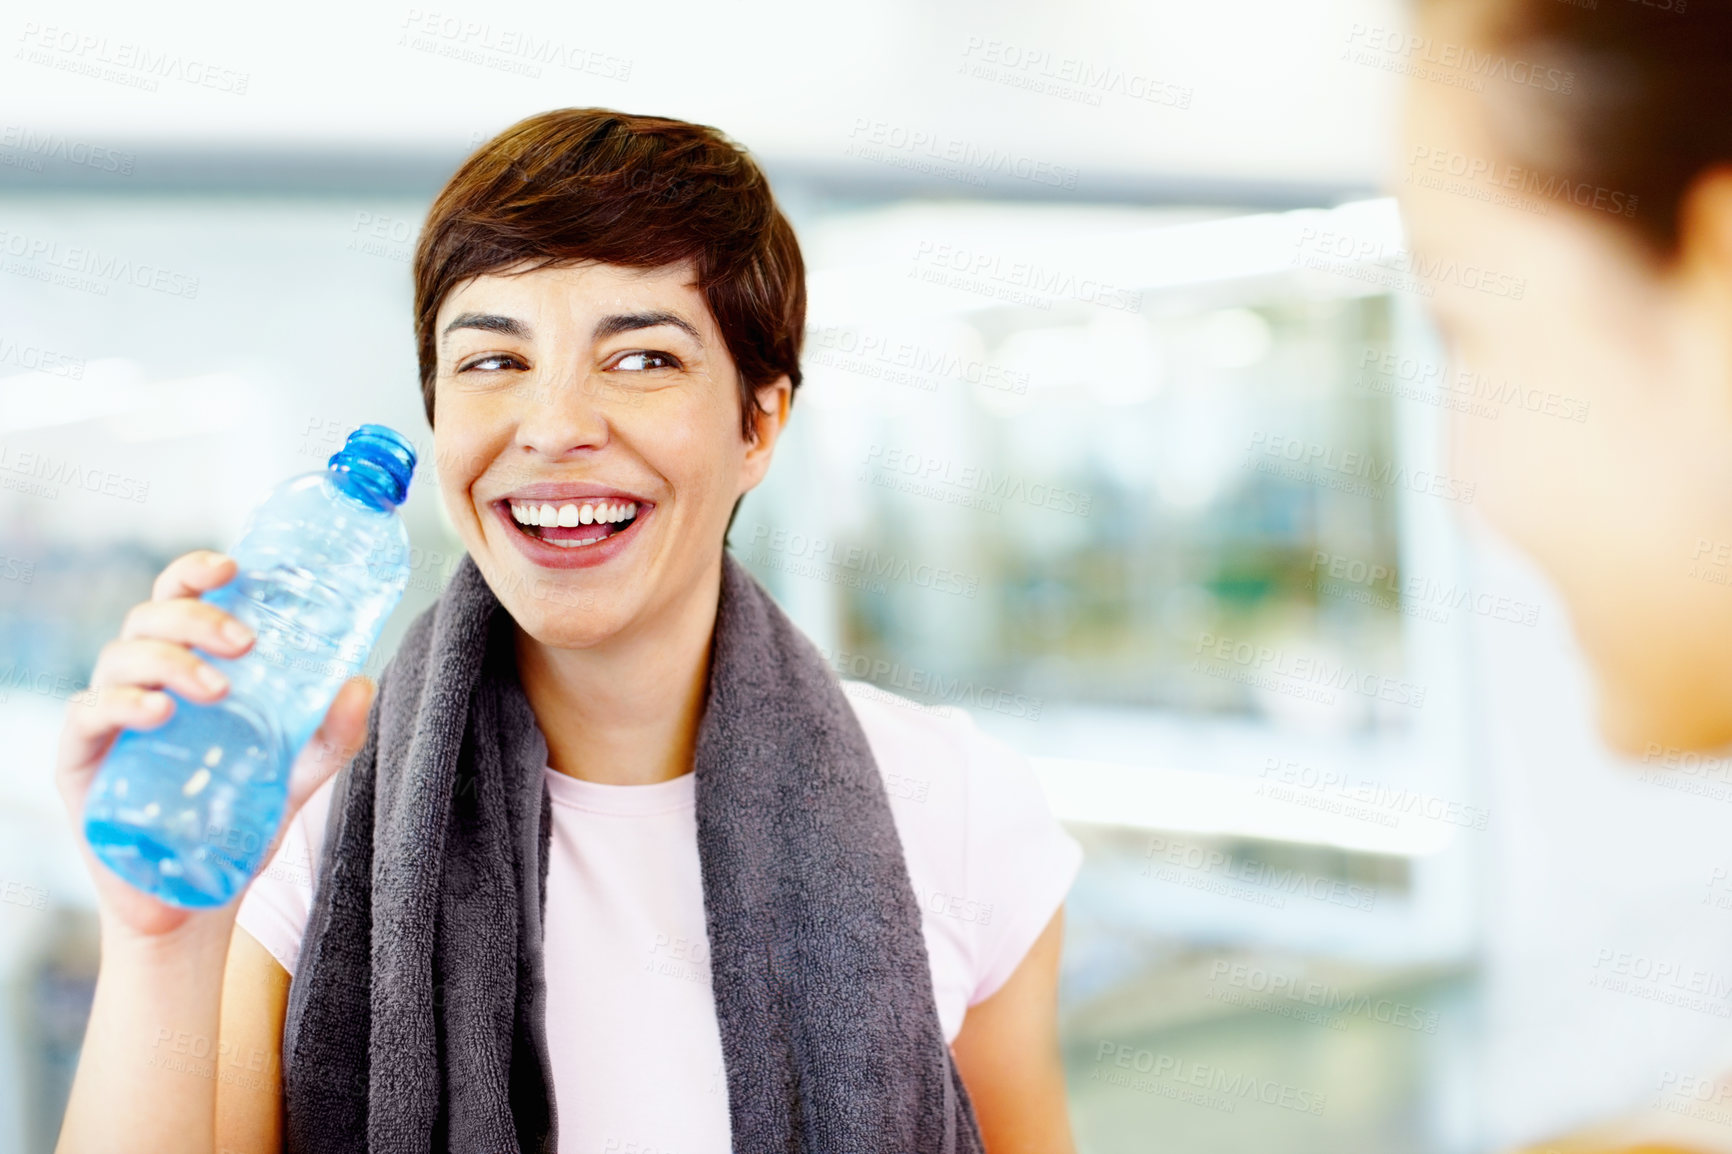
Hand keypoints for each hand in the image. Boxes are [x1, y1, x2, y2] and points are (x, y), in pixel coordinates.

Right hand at [54, 549, 375, 942]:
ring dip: (170, 659)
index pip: (179, 598)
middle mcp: (142, 682)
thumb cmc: (239, 823)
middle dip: (197, 616)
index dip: (197, 570)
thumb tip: (360, 682)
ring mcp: (108, 719)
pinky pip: (88, 713)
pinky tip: (159, 712)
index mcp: (186, 667)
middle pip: (150, 617)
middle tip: (245, 643)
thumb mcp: (296, 775)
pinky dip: (123, 703)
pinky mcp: (80, 761)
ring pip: (120, 657)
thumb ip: (330, 735)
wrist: (197, 898)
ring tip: (216, 690)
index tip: (235, 565)